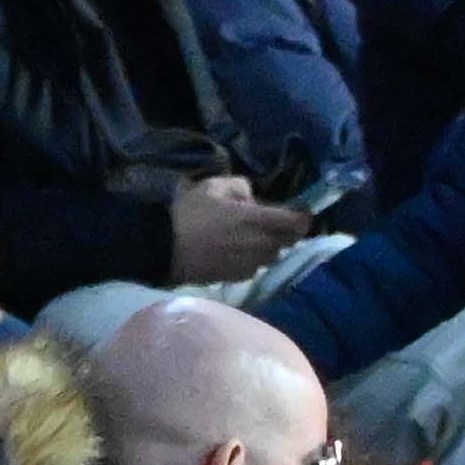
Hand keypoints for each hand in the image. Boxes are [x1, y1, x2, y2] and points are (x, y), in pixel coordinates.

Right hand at [163, 179, 314, 286]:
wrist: (162, 248)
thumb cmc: (187, 213)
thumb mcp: (212, 186)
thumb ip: (240, 187)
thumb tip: (251, 199)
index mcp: (257, 220)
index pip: (296, 222)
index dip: (302, 217)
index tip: (299, 212)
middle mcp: (260, 244)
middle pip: (287, 241)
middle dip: (284, 232)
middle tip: (272, 223)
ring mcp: (249, 264)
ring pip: (271, 255)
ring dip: (268, 246)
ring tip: (250, 238)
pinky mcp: (236, 278)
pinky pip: (255, 267)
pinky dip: (252, 258)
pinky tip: (235, 251)